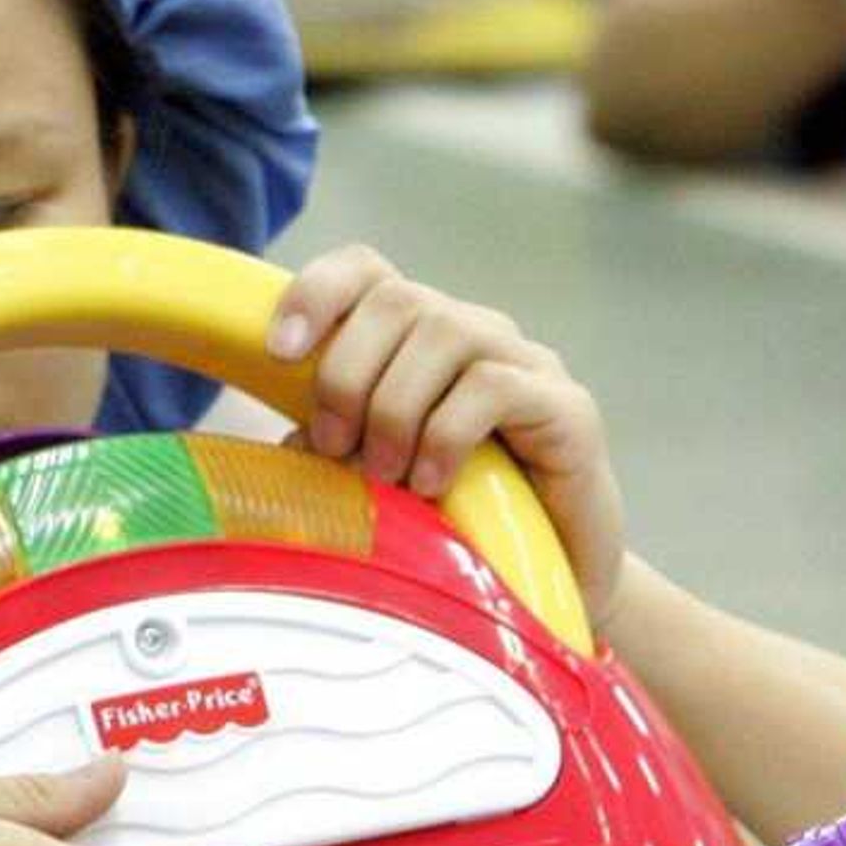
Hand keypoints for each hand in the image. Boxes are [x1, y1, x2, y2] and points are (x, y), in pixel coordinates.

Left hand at [266, 243, 626, 629]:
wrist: (551, 576)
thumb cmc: (452, 517)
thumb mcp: (374, 472)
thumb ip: (332, 446)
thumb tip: (285, 444)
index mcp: (417, 335)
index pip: (365, 269)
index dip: (316, 292)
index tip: (276, 352)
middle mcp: (474, 331)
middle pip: (397, 299)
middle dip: (346, 372)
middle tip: (333, 444)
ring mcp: (526, 362)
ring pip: (445, 332)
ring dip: (394, 406)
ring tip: (382, 472)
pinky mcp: (568, 406)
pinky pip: (494, 385)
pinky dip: (445, 434)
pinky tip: (432, 484)